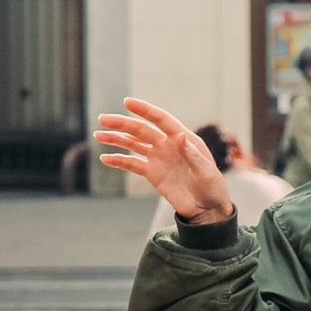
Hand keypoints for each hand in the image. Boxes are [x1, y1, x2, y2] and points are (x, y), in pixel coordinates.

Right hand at [97, 97, 233, 224]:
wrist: (207, 209)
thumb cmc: (212, 188)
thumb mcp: (206, 172)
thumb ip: (193, 155)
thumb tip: (181, 136)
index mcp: (183, 139)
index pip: (161, 119)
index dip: (145, 110)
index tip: (127, 102)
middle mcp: (168, 144)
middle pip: (141, 130)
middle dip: (122, 123)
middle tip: (103, 119)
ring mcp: (158, 157)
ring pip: (133, 144)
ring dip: (116, 139)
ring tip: (98, 135)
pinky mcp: (152, 173)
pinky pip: (132, 164)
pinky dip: (118, 160)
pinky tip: (105, 158)